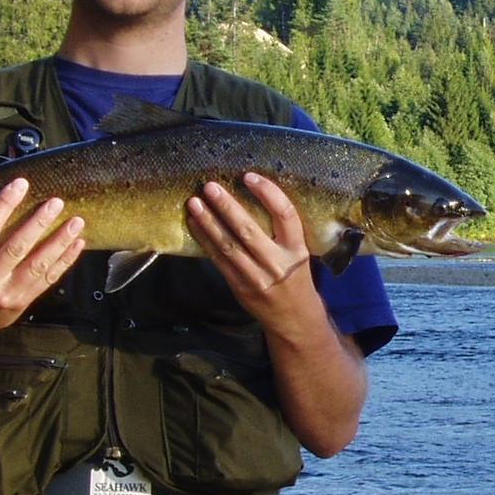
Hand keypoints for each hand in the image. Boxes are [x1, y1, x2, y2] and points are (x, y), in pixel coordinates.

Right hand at [0, 177, 85, 339]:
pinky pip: (47, 280)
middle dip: (39, 222)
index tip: (20, 184)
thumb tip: (6, 205)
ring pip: (38, 264)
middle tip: (57, 202)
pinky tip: (77, 245)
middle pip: (18, 246)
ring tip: (76, 222)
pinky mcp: (21, 304)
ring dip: (60, 241)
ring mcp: (6, 294)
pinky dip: (64, 261)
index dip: (4, 204)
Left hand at [187, 173, 313, 320]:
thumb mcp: (299, 254)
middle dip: (227, 206)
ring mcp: (257, 277)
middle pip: (249, 230)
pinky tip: (195, 224)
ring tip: (195, 202)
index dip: (267, 193)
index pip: (285, 214)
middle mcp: (278, 263)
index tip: (249, 176)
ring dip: (209, 222)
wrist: (294, 317)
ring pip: (229, 245)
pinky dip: (205, 240)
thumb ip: (281, 232)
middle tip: (210, 186)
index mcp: (297, 250)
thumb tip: (251, 196)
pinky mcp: (239, 286)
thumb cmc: (295, 278)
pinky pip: (219, 260)